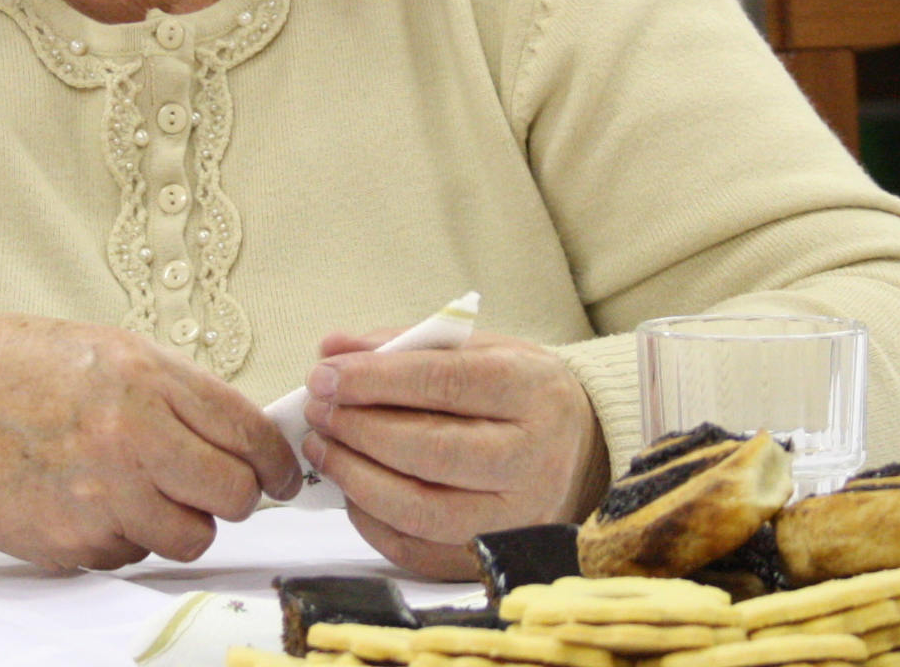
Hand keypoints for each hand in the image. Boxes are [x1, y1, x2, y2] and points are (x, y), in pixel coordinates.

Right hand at [0, 312, 300, 569]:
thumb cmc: (22, 369)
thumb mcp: (112, 351)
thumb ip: (179, 392)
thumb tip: (245, 435)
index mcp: (145, 380)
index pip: (246, 432)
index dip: (277, 461)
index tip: (282, 474)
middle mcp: (129, 439)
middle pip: (233, 496)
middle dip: (236, 497)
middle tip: (221, 488)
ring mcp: (99, 498)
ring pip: (189, 536)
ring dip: (181, 521)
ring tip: (144, 490)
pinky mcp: (70, 544)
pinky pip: (130, 554)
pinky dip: (124, 536)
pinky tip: (93, 501)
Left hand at [300, 330, 609, 579]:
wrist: (582, 449)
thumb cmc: (518, 392)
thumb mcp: (478, 349)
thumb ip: (405, 345)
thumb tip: (332, 347)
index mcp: (530, 390)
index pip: (445, 383)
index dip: (376, 380)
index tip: (325, 375)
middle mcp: (531, 457)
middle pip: (432, 450)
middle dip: (359, 429)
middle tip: (317, 411)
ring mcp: (515, 516)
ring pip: (422, 509)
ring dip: (357, 478)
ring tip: (322, 447)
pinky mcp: (492, 555)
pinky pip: (417, 549)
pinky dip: (371, 519)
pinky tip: (350, 488)